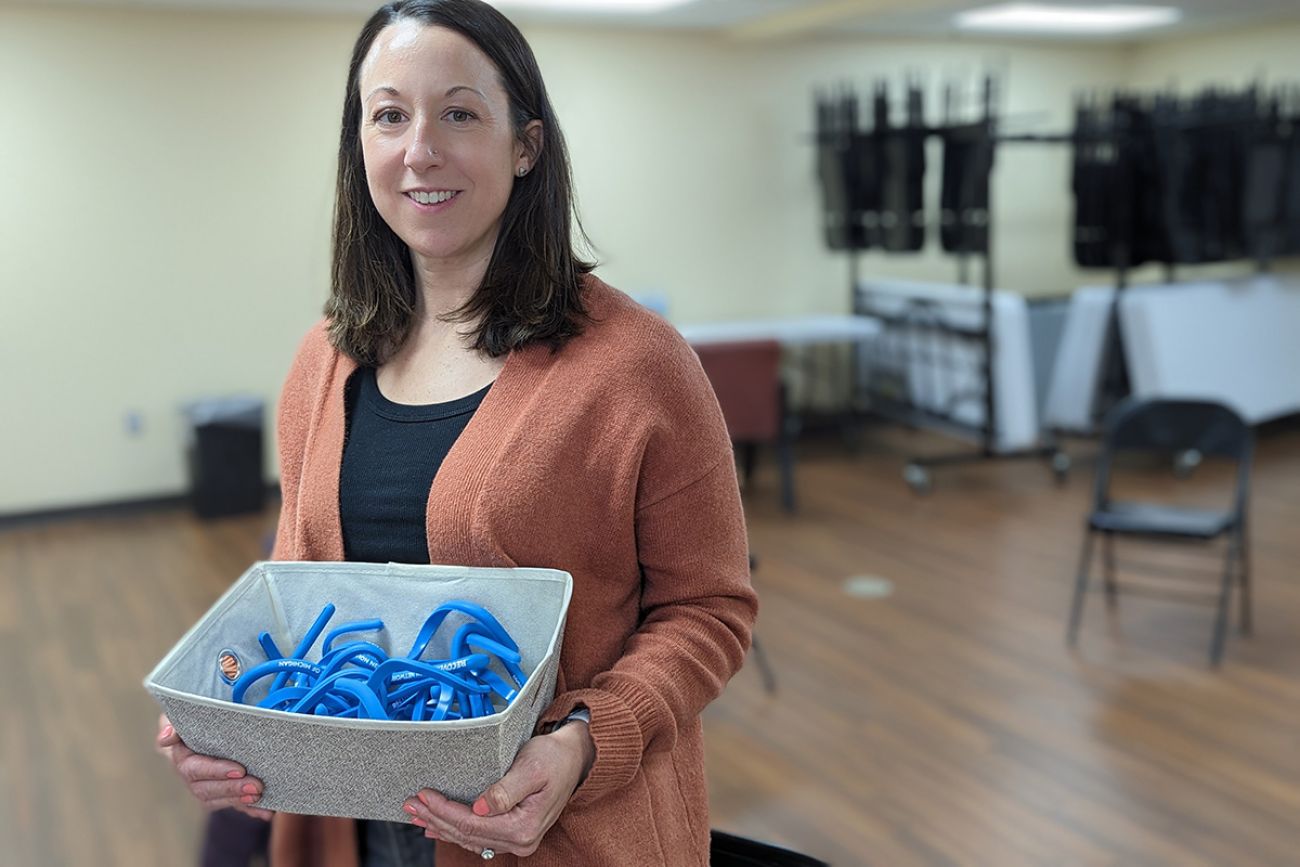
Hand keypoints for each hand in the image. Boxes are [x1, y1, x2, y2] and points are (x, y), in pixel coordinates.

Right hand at [156, 714, 273, 820]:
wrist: (197, 732)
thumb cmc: (191, 722)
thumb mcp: (179, 719)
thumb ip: (173, 727)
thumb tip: (165, 738)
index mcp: (183, 759)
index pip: (197, 769)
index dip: (217, 771)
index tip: (239, 770)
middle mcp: (193, 778)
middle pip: (209, 789)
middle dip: (233, 789)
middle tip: (256, 786)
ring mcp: (207, 788)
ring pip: (220, 800)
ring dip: (240, 801)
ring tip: (259, 796)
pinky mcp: (222, 795)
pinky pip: (234, 805)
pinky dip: (250, 810)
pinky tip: (266, 813)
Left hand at [403, 721, 594, 856]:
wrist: (575, 758)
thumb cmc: (554, 758)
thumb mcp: (531, 768)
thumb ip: (505, 791)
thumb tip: (480, 808)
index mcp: (524, 827)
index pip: (472, 824)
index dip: (444, 810)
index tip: (424, 795)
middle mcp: (522, 840)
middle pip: (467, 834)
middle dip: (436, 818)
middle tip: (410, 804)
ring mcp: (518, 840)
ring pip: (470, 838)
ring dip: (441, 826)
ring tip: (417, 814)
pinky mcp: (514, 833)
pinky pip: (478, 837)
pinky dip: (455, 830)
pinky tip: (439, 827)